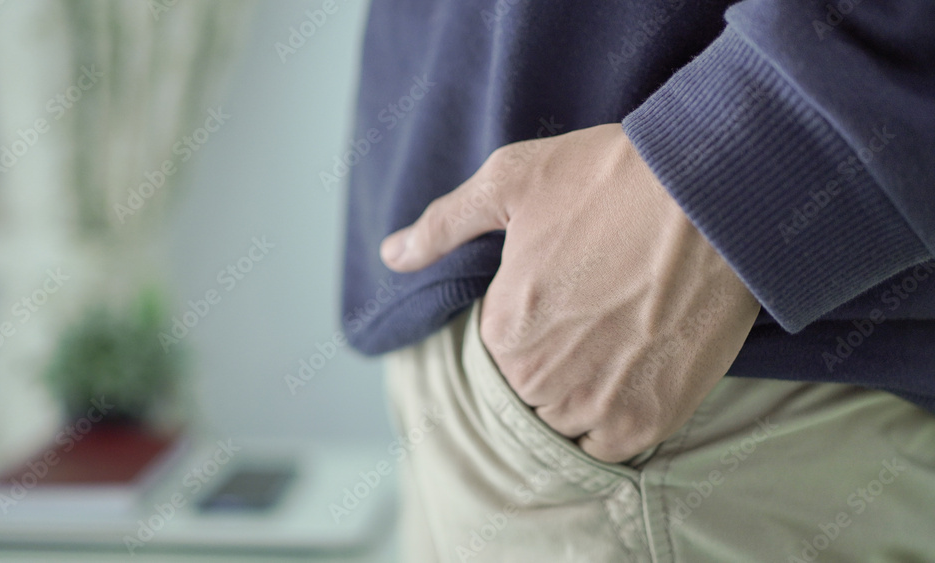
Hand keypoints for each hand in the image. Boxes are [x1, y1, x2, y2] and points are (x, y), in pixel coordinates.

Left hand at [380, 123, 759, 462]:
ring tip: (616, 342)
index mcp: (504, 330)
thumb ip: (443, 225)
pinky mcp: (650, 418)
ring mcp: (598, 405)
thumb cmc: (609, 178)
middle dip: (550, 362)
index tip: (559, 295)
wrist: (714, 192)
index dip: (524, 326)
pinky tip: (631, 377)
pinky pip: (610, 447)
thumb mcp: (509, 180)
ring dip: (581, 394)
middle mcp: (542, 379)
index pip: (493, 355)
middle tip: (594, 315)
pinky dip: (612, 422)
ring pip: (566, 423)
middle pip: (527, 393)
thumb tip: (392, 254)